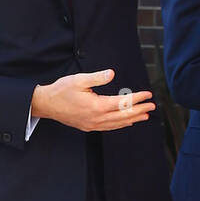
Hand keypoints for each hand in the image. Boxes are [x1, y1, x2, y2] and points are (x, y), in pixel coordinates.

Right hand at [31, 70, 154, 131]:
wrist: (47, 105)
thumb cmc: (62, 90)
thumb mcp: (79, 79)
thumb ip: (97, 77)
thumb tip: (112, 73)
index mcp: (97, 106)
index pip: (123, 103)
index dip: (137, 99)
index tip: (148, 95)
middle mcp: (97, 118)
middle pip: (124, 115)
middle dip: (139, 110)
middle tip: (152, 107)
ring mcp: (93, 124)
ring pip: (117, 124)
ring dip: (132, 119)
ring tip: (145, 116)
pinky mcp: (89, 127)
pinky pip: (109, 127)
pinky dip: (120, 124)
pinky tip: (127, 122)